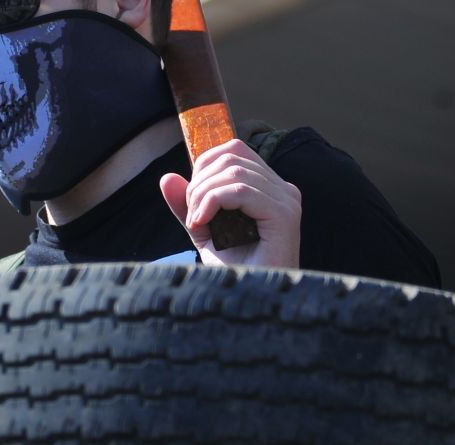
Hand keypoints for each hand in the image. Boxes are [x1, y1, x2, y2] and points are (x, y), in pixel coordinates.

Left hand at [159, 139, 301, 269]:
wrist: (248, 304)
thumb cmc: (234, 272)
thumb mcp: (204, 232)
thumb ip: (188, 204)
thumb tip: (166, 177)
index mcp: (270, 188)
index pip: (234, 150)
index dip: (204, 166)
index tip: (192, 200)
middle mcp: (284, 190)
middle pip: (231, 157)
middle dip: (199, 182)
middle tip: (191, 215)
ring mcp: (287, 201)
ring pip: (233, 172)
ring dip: (202, 194)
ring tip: (196, 222)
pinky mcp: (284, 215)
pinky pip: (240, 190)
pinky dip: (212, 201)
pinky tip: (200, 223)